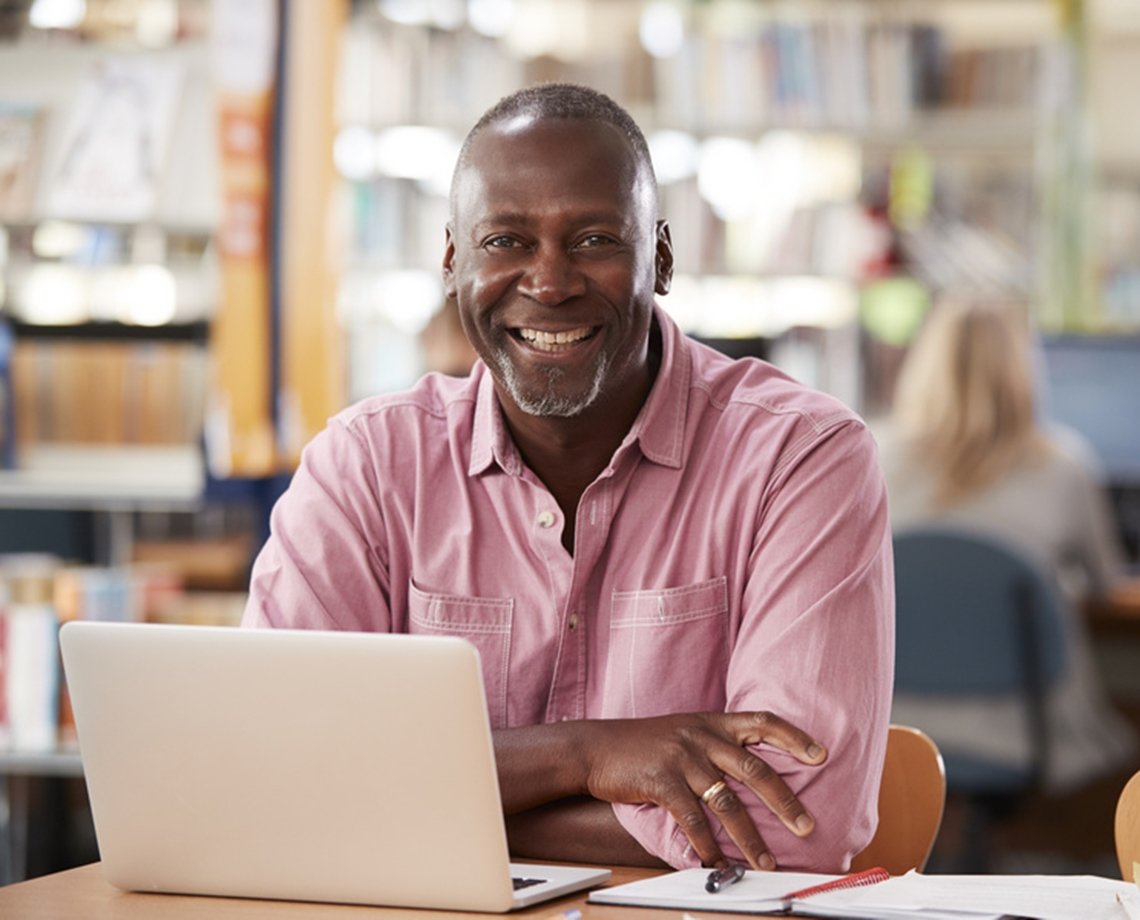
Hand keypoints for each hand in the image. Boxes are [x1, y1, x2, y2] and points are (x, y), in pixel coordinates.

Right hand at [575, 711, 825, 869]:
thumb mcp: (683, 731)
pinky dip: (707, 845)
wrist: (596, 747)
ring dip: (750, 837)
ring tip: (766, 863)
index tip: (821, 755)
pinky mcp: (661, 781)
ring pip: (727, 801)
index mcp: (711, 722)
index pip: (762, 721)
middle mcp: (701, 737)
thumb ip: (715, 744)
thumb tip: (751, 772)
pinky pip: (693, 819)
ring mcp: (682, 758)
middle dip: (784, 801)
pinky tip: (716, 862)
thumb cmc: (643, 744)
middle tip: (807, 826)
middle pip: (754, 768)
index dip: (794, 737)